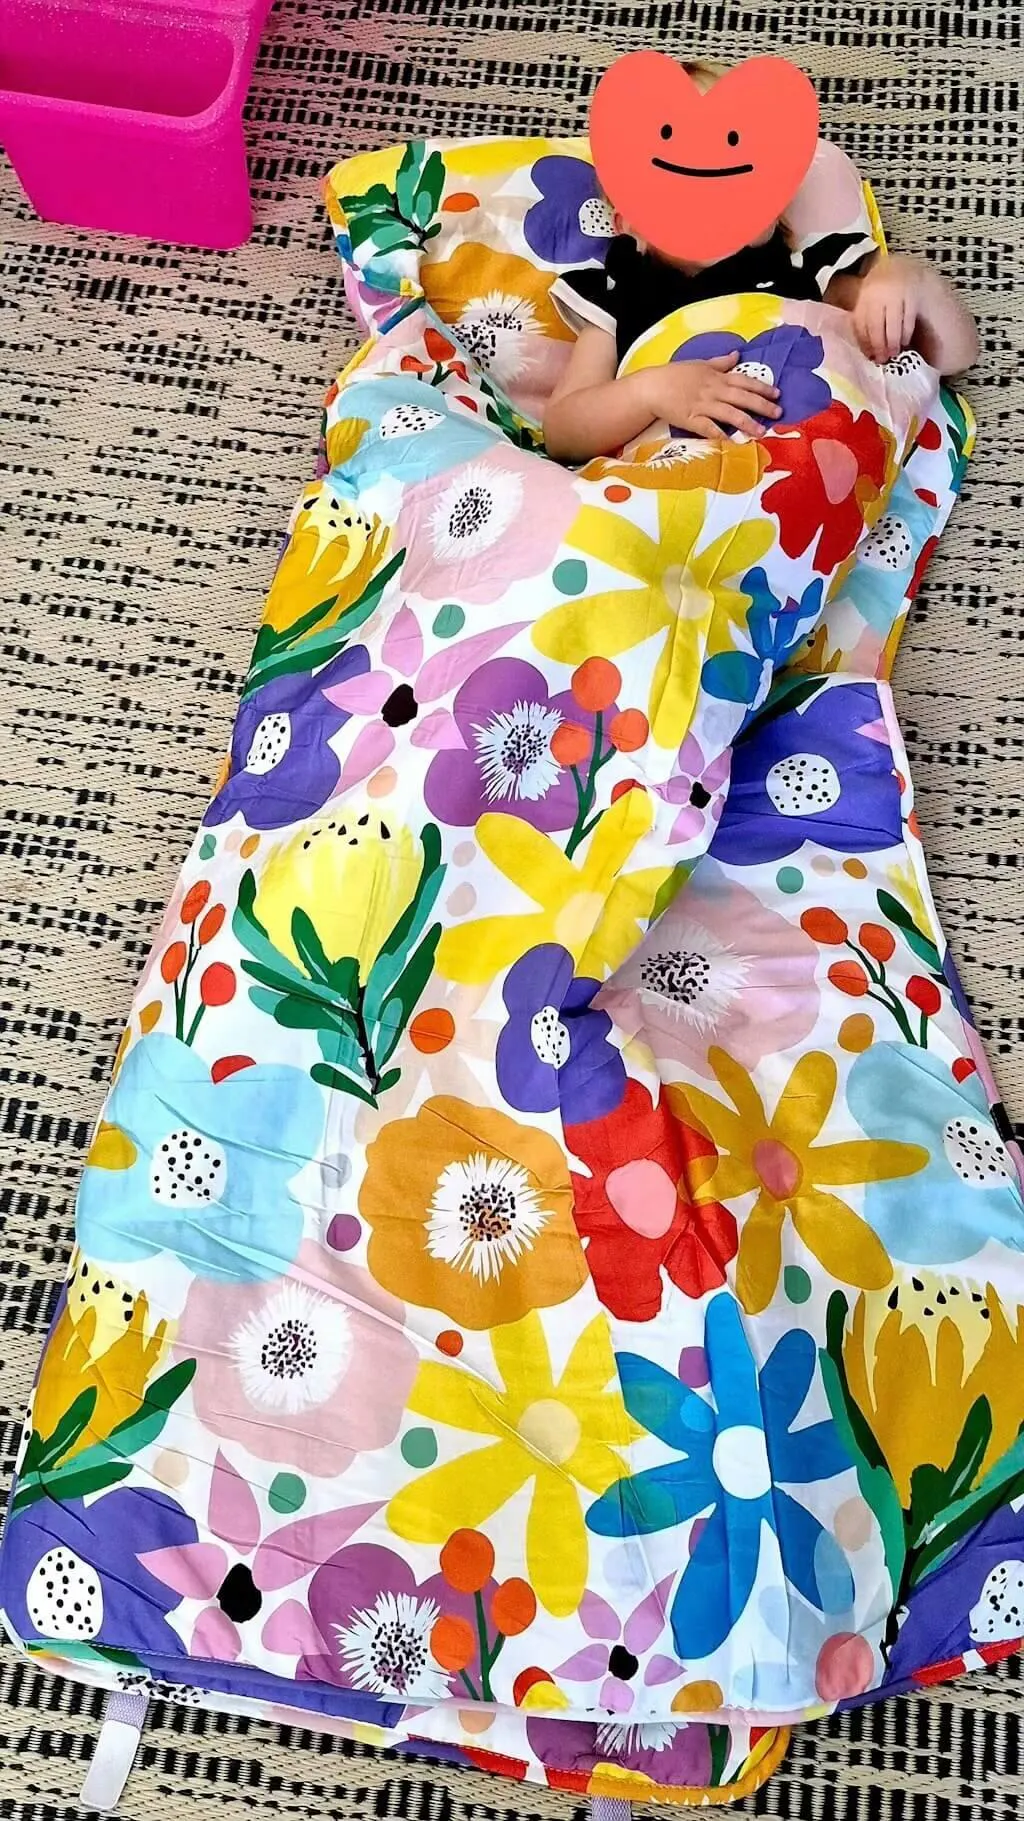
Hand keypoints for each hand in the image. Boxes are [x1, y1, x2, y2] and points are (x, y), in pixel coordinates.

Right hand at [644, 352, 780, 440]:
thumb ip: (720, 362)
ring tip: (761, 432)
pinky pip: (709, 428)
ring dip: (747, 423)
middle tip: (778, 413)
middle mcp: (713, 390)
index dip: (762, 387)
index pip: (744, 381)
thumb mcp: (700, 364)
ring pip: (729, 414)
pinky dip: (721, 435)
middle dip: (762, 406)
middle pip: (742, 398)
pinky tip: (733, 442)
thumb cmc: (675, 375)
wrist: (652, 387)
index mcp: (716, 377)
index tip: (777, 394)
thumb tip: (737, 354)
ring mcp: (703, 406)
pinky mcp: (691, 420)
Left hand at [852, 254, 921, 362]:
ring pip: (892, 323)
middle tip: (883, 359)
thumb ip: (864, 323)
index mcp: (863, 299)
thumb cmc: (880, 294)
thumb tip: (867, 352)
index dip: (864, 342)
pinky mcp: (911, 294)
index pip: (860, 324)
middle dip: (879, 345)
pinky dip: (906, 332)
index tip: (869, 357)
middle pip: (875, 326)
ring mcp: (895, 294)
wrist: (898, 268)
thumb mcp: (867, 304)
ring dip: (893, 341)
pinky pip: (908, 318)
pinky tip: (905, 341)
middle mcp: (877, 295)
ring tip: (894, 353)